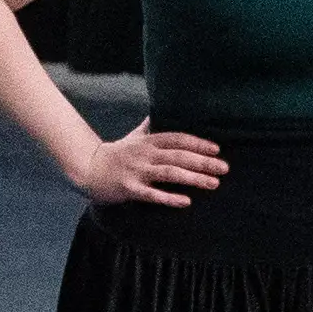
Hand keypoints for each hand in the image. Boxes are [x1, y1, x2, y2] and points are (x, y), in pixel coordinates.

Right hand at [73, 119, 223, 205]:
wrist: (87, 168)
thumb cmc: (115, 154)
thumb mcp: (133, 137)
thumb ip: (148, 126)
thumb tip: (158, 110)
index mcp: (148, 142)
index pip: (177, 139)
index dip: (198, 143)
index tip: (216, 149)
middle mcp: (144, 154)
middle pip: (178, 156)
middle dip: (203, 162)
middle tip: (224, 168)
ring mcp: (137, 171)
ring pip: (169, 173)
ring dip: (193, 178)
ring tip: (213, 184)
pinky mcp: (129, 188)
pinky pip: (152, 194)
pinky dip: (170, 198)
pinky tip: (186, 201)